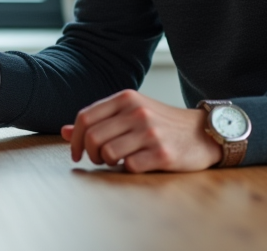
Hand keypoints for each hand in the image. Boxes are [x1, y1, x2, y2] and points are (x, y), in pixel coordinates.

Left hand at [60, 90, 222, 171]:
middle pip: (93, 137)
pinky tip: (136, 164)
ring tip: (116, 161)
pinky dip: (127, 169)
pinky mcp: (162, 153)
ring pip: (108, 153)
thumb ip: (99, 121)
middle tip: (98, 159)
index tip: (75, 153)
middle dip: (89, 153)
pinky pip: (130, 166)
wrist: (202, 133)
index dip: (74, 138)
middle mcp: (136, 112)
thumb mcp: (130, 113)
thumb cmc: (161, 123)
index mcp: (126, 98)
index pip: (85, 117)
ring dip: (107, 162)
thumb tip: (63, 131)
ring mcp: (150, 132)